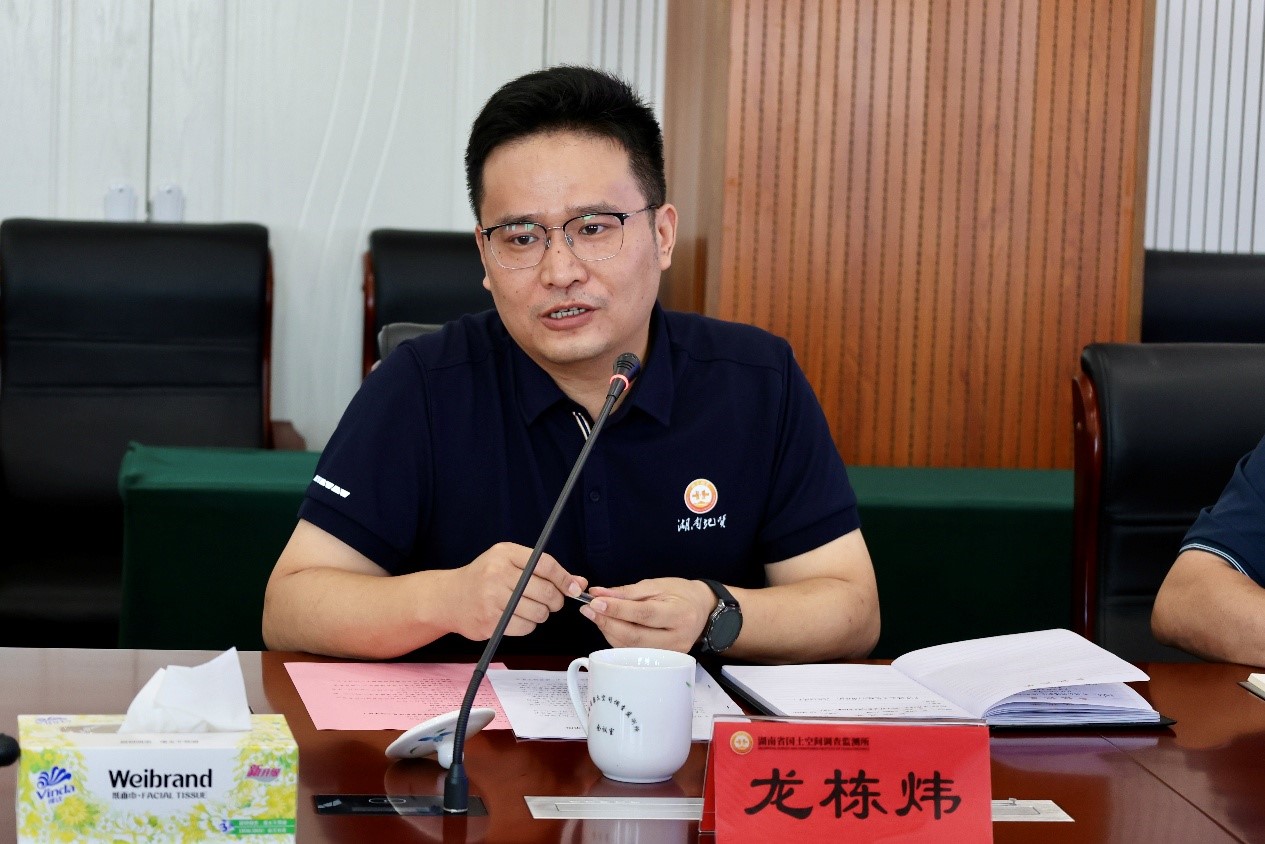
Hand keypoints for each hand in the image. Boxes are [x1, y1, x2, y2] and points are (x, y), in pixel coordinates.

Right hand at [448, 542, 586, 639]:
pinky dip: (528, 625)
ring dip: (541, 614)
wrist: (449, 597)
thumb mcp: (509, 562)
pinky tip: (518, 617)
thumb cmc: (484, 578)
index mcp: (505, 554)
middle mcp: (497, 574)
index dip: (564, 578)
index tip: (573, 588)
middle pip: (545, 591)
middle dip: (556, 600)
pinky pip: (525, 627)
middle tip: (552, 602)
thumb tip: (578, 583)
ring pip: (538, 612)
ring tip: (530, 608)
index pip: (545, 564)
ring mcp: (492, 599)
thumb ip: (544, 570)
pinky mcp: (490, 621)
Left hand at [580, 578, 715, 651]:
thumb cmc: (681, 594)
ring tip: (595, 615)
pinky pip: (633, 652)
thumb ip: (627, 592)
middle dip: (607, 623)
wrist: (703, 610)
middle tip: (588, 609)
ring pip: (631, 648)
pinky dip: (617, 639)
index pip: (644, 614)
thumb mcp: (657, 585)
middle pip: (635, 637)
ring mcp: (671, 654)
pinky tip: (609, 625)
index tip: (595, 602)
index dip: (618, 610)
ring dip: (608, 631)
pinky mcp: (663, 661)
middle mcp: (677, 638)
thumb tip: (599, 594)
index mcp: (679, 614)